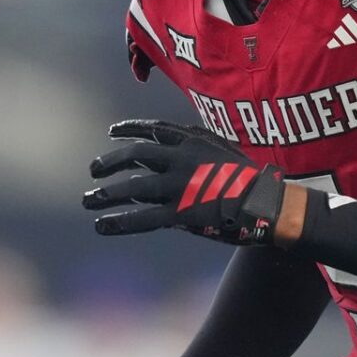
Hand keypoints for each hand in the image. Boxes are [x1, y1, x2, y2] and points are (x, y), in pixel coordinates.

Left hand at [84, 119, 286, 243]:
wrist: (267, 203)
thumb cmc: (251, 178)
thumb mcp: (223, 150)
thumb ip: (197, 148)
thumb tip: (173, 152)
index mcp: (193, 140)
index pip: (153, 129)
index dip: (129, 130)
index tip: (112, 133)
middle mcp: (181, 159)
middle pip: (135, 155)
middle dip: (110, 161)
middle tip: (93, 170)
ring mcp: (179, 186)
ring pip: (133, 187)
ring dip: (107, 193)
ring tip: (88, 199)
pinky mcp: (181, 213)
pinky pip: (143, 218)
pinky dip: (119, 221)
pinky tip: (102, 226)